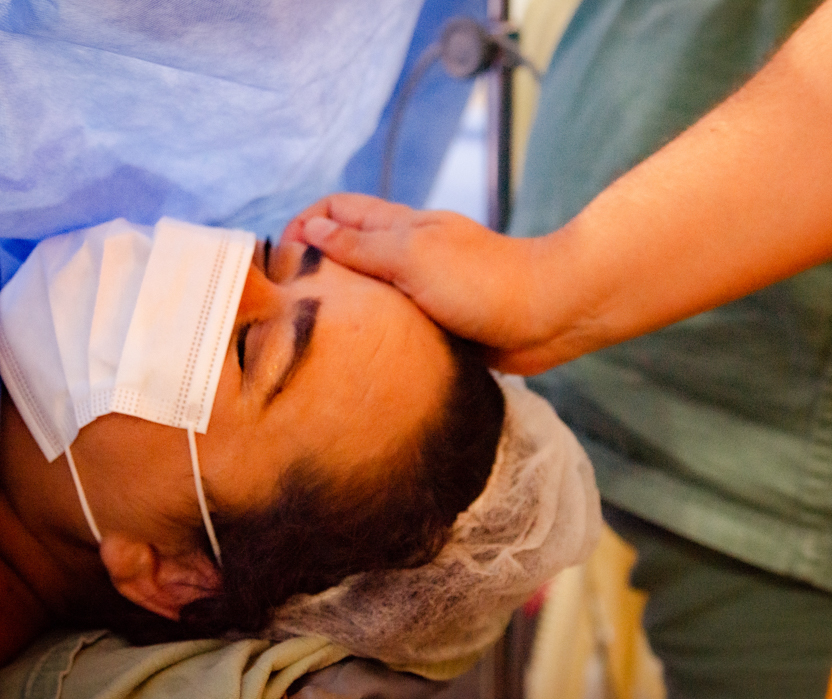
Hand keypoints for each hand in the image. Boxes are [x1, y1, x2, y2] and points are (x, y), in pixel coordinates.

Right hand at [281, 194, 582, 374]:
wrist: (551, 315)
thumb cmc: (484, 281)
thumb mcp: (413, 257)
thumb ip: (361, 245)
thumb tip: (310, 228)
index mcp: (401, 228)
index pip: (338, 209)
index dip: (304, 225)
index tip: (281, 261)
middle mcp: (409, 255)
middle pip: (348, 249)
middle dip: (314, 267)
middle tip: (286, 304)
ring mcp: (425, 290)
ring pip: (370, 291)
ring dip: (344, 306)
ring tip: (313, 336)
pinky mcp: (439, 324)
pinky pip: (395, 325)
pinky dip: (374, 333)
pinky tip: (359, 356)